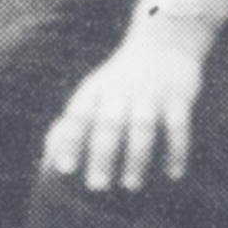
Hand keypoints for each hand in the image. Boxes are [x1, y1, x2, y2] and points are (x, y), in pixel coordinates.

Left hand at [44, 13, 215, 192]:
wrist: (165, 41)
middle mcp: (122, 90)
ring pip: (142, 126)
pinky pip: (178, 126)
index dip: (71, 140)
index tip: (65, 169)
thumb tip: (49, 157)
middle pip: (110, 123)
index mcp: (97, 89)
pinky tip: (173, 174)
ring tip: (130, 185)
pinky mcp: (178, 96)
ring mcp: (152, 93)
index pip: (79, 114)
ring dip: (136, 157)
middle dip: (103, 155)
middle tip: (96, 186)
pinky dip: (176, 151)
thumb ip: (74, 122)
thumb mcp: (95, 90)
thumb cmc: (121, 79)